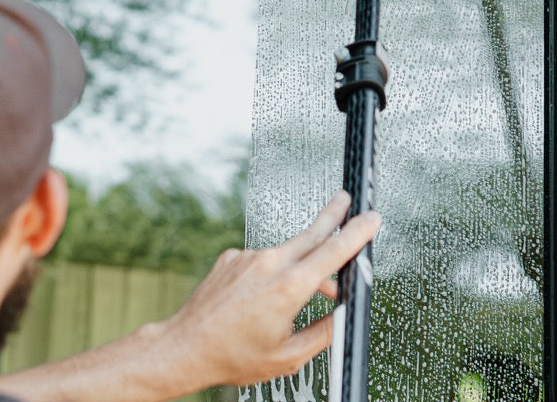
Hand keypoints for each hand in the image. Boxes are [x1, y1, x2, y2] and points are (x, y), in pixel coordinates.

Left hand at [152, 190, 380, 388]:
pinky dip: (272, 273)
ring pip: (287, 253)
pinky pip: (261, 260)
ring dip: (303, 264)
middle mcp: (268, 265)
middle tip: (346, 200)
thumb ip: (321, 333)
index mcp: (287, 289)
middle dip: (333, 215)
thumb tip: (341, 316)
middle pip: (311, 234)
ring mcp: (248, 258)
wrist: (186, 347)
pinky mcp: (231, 257)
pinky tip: (262, 298)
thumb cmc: (232, 356)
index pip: (332, 253)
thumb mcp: (288, 357)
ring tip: (311, 289)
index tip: (370, 218)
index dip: (356, 233)